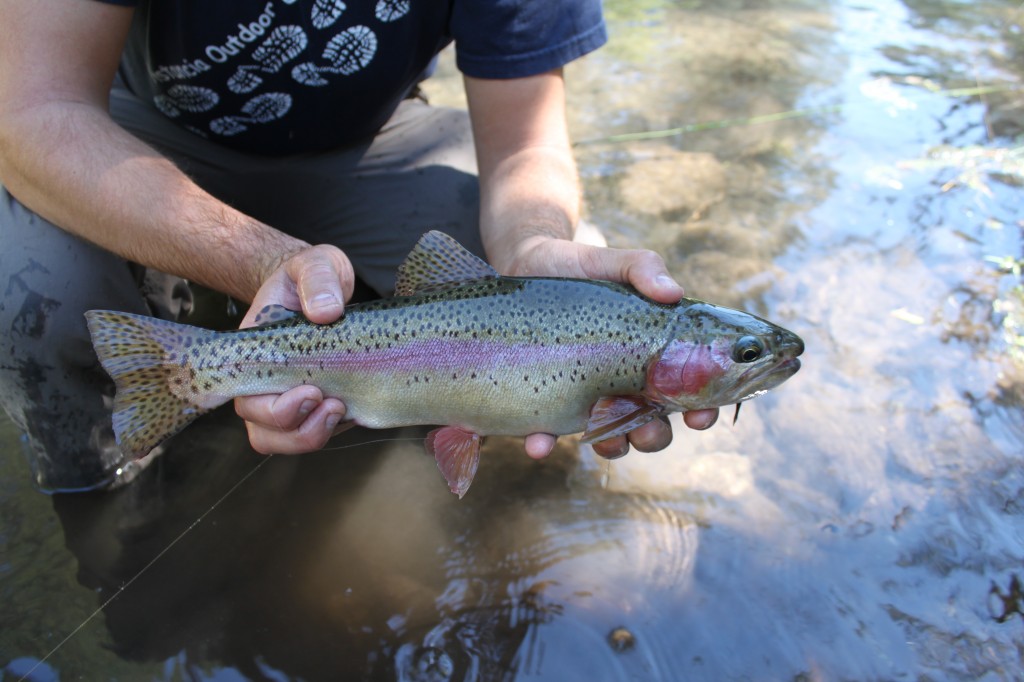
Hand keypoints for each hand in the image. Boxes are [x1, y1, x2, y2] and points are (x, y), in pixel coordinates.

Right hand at [234, 245, 354, 454]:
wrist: (326, 285)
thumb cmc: (313, 275)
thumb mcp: (315, 264)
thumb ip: (317, 280)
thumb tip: (325, 312)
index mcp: (256, 354)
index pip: (247, 398)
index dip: (274, 411)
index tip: (310, 391)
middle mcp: (267, 381)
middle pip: (264, 430)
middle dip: (298, 429)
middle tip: (333, 403)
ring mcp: (292, 396)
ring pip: (286, 440)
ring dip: (312, 436)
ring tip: (342, 409)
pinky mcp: (319, 404)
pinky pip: (316, 433)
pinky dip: (333, 431)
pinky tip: (355, 409)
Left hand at [500, 236, 720, 459]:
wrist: (525, 262)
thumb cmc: (579, 265)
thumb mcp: (613, 262)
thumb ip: (644, 269)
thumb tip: (671, 292)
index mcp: (652, 354)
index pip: (689, 390)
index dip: (702, 408)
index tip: (700, 416)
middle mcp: (626, 381)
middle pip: (653, 424)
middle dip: (654, 436)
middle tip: (646, 429)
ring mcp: (588, 394)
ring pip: (611, 436)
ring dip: (612, 446)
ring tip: (602, 439)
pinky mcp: (549, 398)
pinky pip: (548, 432)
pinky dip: (544, 444)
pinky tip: (538, 445)